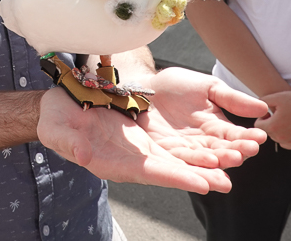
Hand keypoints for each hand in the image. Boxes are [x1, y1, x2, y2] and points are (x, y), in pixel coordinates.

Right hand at [37, 68, 266, 194]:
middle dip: (200, 176)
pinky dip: (197, 143)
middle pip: (171, 170)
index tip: (201, 184)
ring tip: (233, 160)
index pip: (150, 173)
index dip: (175, 178)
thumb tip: (86, 157)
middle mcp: (133, 159)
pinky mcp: (147, 134)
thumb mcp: (58, 131)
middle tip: (229, 181)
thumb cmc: (56, 121)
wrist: (61, 106)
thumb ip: (71, 144)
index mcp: (114, 163)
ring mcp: (142, 147)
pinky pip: (176, 141)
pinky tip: (219, 141)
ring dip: (205, 160)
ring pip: (179, 156)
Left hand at [137, 67, 267, 170]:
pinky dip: (196, 165)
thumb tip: (264, 107)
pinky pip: (182, 162)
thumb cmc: (176, 86)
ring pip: (206, 161)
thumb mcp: (209, 88)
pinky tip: (208, 163)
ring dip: (221, 162)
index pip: (236, 136)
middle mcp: (204, 143)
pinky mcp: (166, 155)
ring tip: (232, 159)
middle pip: (224, 152)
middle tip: (248, 150)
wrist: (144, 87)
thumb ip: (233, 99)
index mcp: (217, 128)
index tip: (260, 137)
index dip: (248, 137)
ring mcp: (186, 151)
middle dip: (237, 151)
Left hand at [255, 90, 290, 150]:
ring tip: (288, 119)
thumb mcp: (277, 97)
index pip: (258, 125)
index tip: (270, 112)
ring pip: (278, 138)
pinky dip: (289, 136)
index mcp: (273, 126)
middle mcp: (281, 138)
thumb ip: (262, 101)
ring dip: (280, 131)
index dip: (263, 117)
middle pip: (268, 132)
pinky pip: (288, 143)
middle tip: (280, 115)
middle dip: (271, 124)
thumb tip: (257, 108)